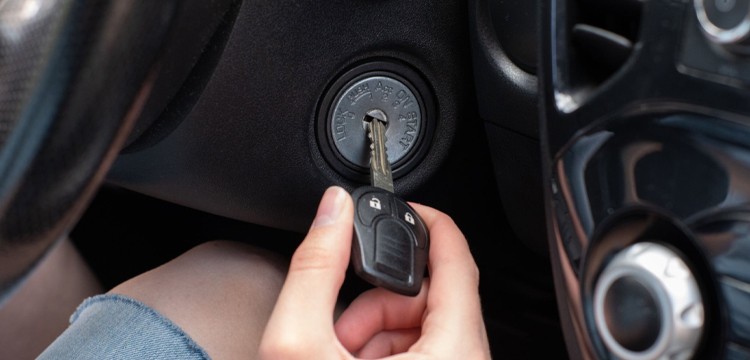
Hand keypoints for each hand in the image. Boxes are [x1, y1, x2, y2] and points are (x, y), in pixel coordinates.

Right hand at [258, 186, 490, 358]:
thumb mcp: (297, 343)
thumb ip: (315, 267)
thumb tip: (333, 210)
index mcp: (451, 355)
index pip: (460, 264)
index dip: (431, 222)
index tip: (408, 209)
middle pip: (435, 297)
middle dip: (379, 299)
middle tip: (340, 322)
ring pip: (428, 325)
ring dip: (377, 328)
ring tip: (339, 350)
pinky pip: (427, 351)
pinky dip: (386, 351)